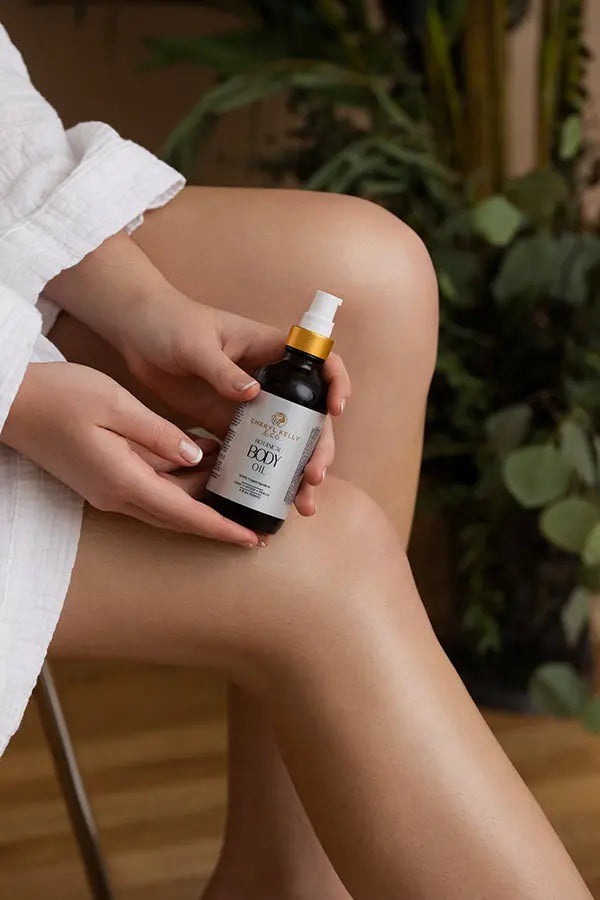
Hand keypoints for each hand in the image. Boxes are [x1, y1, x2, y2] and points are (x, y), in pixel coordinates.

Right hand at [1, 362, 261, 545]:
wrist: (11, 402)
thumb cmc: (60, 397)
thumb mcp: (116, 405)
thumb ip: (160, 435)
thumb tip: (197, 458)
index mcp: (124, 480)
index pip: (184, 514)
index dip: (221, 528)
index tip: (251, 539)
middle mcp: (117, 495)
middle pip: (179, 515)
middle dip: (217, 519)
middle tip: (255, 515)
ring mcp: (107, 490)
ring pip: (165, 503)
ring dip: (198, 494)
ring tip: (234, 474)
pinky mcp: (103, 480)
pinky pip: (149, 490)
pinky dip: (177, 482)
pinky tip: (199, 458)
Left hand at [116, 289, 351, 514]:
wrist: (135, 333)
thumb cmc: (170, 322)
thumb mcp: (196, 344)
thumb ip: (222, 370)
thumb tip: (253, 394)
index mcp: (270, 351)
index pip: (320, 363)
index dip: (336, 385)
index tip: (335, 411)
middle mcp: (269, 380)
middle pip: (309, 416)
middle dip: (317, 448)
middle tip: (312, 477)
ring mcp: (250, 405)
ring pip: (286, 440)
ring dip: (296, 471)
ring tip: (301, 504)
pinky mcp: (227, 423)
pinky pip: (253, 452)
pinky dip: (263, 476)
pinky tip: (267, 501)